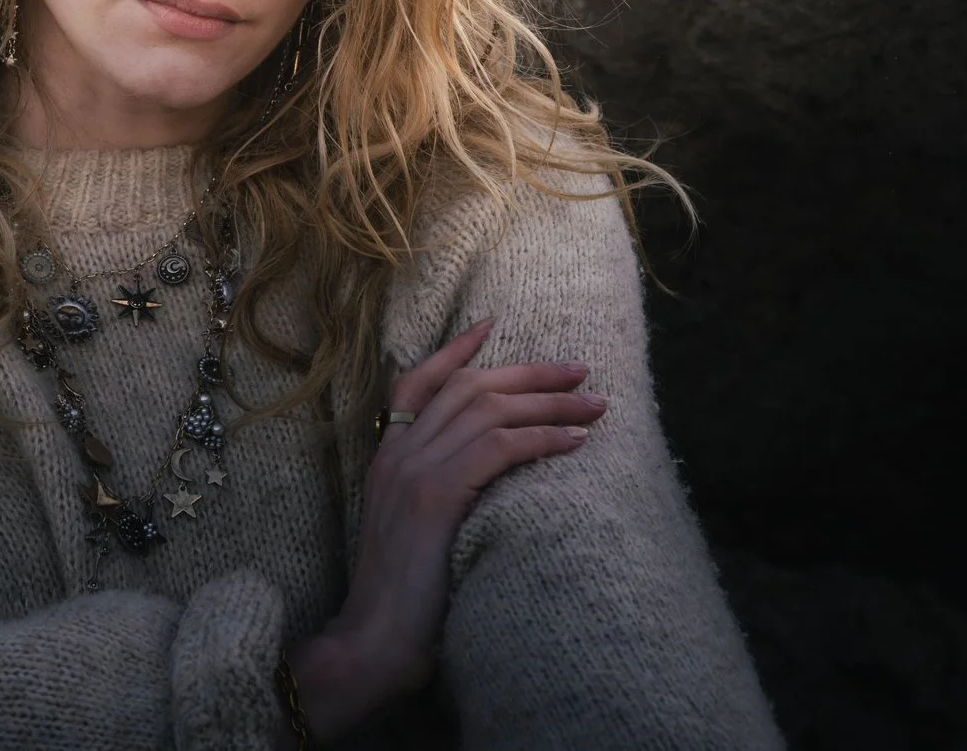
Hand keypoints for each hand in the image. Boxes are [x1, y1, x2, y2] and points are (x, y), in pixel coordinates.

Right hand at [283, 318, 606, 742]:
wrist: (373, 640)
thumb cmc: (402, 600)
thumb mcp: (414, 533)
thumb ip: (438, 493)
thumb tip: (488, 477)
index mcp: (387, 457)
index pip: (419, 382)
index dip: (456, 351)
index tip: (493, 326)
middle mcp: (398, 453)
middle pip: (468, 388)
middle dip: (528, 373)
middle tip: (579, 371)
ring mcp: (413, 471)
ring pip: (489, 410)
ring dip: (549, 403)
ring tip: (593, 406)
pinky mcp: (435, 495)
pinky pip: (498, 447)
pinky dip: (541, 438)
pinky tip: (574, 442)